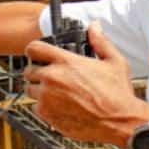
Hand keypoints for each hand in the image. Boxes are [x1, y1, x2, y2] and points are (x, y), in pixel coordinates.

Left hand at [22, 22, 148, 145]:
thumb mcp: (114, 61)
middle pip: (28, 71)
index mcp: (66, 62)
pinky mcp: (48, 115)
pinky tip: (60, 107)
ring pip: (30, 90)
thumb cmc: (118, 93)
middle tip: (50, 77)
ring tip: (56, 93)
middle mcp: (52, 78)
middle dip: (37, 72)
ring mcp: (47, 97)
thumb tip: (94, 26)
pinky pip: (36, 108)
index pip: (34, 49)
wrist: (120, 122)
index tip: (38, 55)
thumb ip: (100, 41)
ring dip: (39, 90)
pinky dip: (45, 107)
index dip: (34, 51)